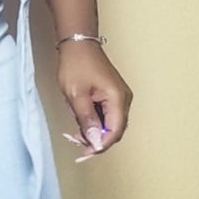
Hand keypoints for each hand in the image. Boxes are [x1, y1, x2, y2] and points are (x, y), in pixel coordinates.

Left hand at [56, 43, 131, 160]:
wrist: (78, 44)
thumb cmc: (77, 64)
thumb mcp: (77, 95)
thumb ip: (87, 120)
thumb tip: (95, 141)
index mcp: (118, 98)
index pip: (115, 131)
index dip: (101, 145)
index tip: (85, 153)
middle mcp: (123, 99)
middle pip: (114, 130)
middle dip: (97, 141)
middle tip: (78, 145)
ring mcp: (118, 97)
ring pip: (109, 125)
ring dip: (94, 133)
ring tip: (76, 134)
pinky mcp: (111, 96)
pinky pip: (106, 116)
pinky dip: (94, 123)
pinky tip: (80, 124)